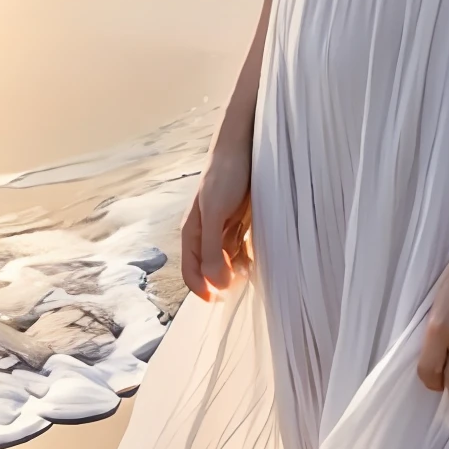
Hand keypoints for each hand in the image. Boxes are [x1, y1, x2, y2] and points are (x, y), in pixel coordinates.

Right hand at [180, 137, 253, 301]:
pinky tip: (257, 257)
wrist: (243, 146)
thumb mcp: (215, 213)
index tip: (221, 301)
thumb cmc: (224, 176)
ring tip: (253, 269)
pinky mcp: (238, 221)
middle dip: (223, 281)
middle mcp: (205, 233)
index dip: (202, 290)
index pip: (190, 271)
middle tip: (243, 284)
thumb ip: (212, 249)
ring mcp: (222, 227)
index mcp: (192, 232)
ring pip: (226, 260)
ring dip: (237, 270)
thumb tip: (214, 284)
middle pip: (209, 269)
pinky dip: (246, 256)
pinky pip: (239, 247)